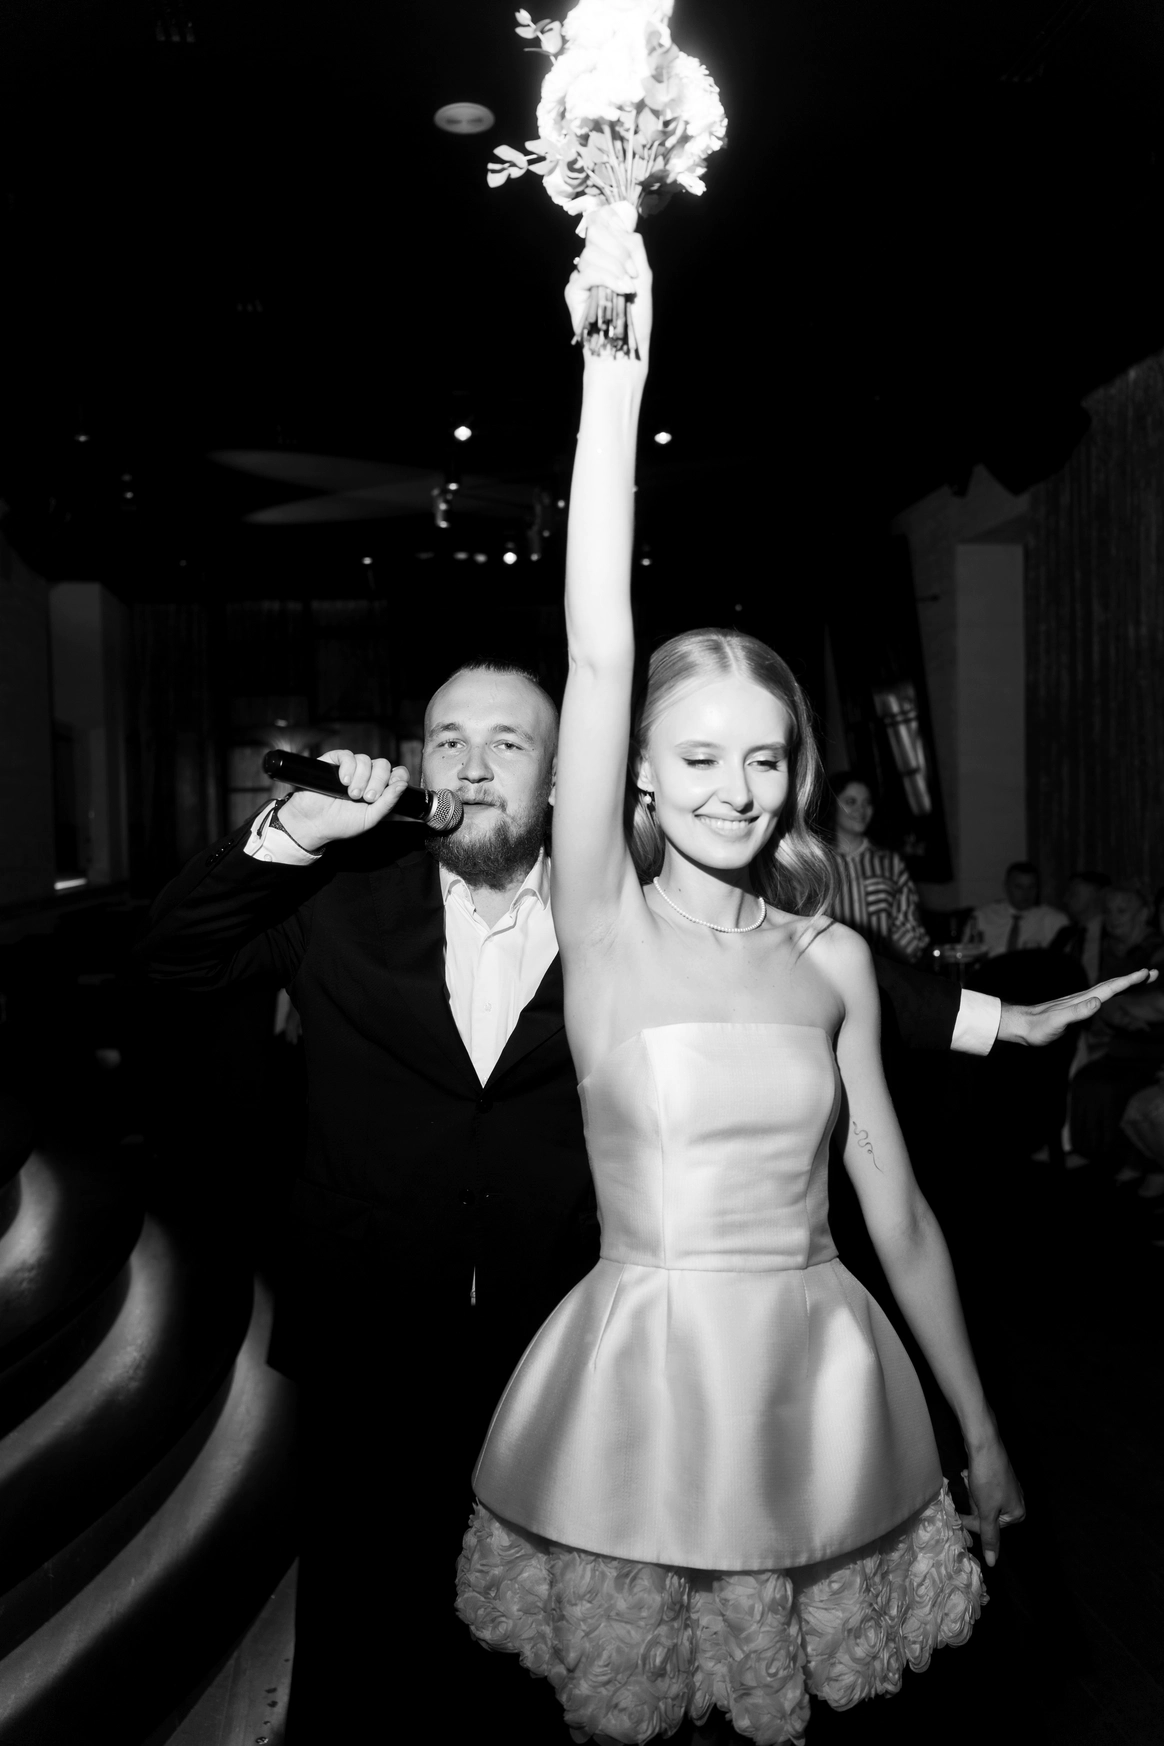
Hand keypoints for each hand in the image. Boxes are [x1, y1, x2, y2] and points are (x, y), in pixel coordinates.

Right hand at [276, 752, 410, 852]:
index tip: (395, 785)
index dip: (399, 775)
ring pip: (365, 760)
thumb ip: (388, 803)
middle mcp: (366, 776)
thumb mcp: (370, 818)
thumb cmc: (340, 824)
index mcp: (377, 789)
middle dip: (378, 781)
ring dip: (361, 778)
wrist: (313, 824)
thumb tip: (402, 784)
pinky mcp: (333, 762)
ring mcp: (350, 769)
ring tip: (351, 794)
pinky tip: (344, 781)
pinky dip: (348, 767)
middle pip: (382, 765)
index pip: (395, 773)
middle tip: (366, 798)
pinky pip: (347, 756)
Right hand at [564, 201, 652, 363]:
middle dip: (619, 250)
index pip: (603, 224)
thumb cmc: (636, 316)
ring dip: (615, 268)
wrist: (625, 346)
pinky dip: (607, 279)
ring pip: (592, 253)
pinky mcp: (573, 291)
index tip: (628, 238)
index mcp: (608, 255)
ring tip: (628, 289)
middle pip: (596, 233)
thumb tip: (620, 224)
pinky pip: (587, 272)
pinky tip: (620, 291)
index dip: (612, 223)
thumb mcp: (642, 276)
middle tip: (632, 273)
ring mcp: (581, 275)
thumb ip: (634, 247)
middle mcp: (593, 262)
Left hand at [959, 1440, 1025, 1568]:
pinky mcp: (998, 1476)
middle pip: (986, 1514)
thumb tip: (993, 1563)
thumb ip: (989, 1536)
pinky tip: (970, 1473)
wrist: (984, 1443)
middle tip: (972, 1489)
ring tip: (971, 1478)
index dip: (972, 1521)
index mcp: (1017, 1514)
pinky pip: (982, 1487)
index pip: (989, 1529)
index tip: (959, 1514)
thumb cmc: (988, 1478)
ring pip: (982, 1500)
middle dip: (974, 1503)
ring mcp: (1008, 1488)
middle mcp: (1016, 1502)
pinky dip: (973, 1482)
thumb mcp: (987, 1511)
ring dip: (972, 1491)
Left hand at [996, 967, 1158, 1045]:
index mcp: (1082, 1000)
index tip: (1145, 973)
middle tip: (1152, 974)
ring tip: (1140, 979)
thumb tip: (1098, 1001)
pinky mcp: (1075, 1008)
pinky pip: (1099, 997)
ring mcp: (1079, 1002)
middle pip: (1112, 985)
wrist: (1020, 1026)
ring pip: (1106, 989)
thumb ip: (1077, 1012)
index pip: (1110, 988)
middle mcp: (1082, 998)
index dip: (1128, 981)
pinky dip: (1111, 992)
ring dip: (1124, 984)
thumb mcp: (1058, 1021)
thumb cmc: (1037, 1027)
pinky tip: (1112, 992)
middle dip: (1133, 980)